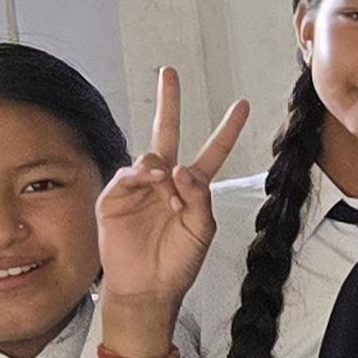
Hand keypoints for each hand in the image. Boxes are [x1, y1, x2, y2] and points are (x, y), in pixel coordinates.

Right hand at [91, 66, 250, 319]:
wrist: (149, 286)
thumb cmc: (179, 260)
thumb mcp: (202, 228)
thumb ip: (198, 196)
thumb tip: (183, 167)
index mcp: (191, 188)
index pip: (212, 151)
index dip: (227, 129)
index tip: (243, 104)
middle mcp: (164, 181)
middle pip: (167, 133)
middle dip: (168, 102)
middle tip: (169, 72)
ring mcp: (138, 187)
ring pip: (150, 155)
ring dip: (162, 168)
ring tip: (168, 193)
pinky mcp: (114, 198)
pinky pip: (128, 174)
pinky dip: (141, 175)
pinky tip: (151, 182)